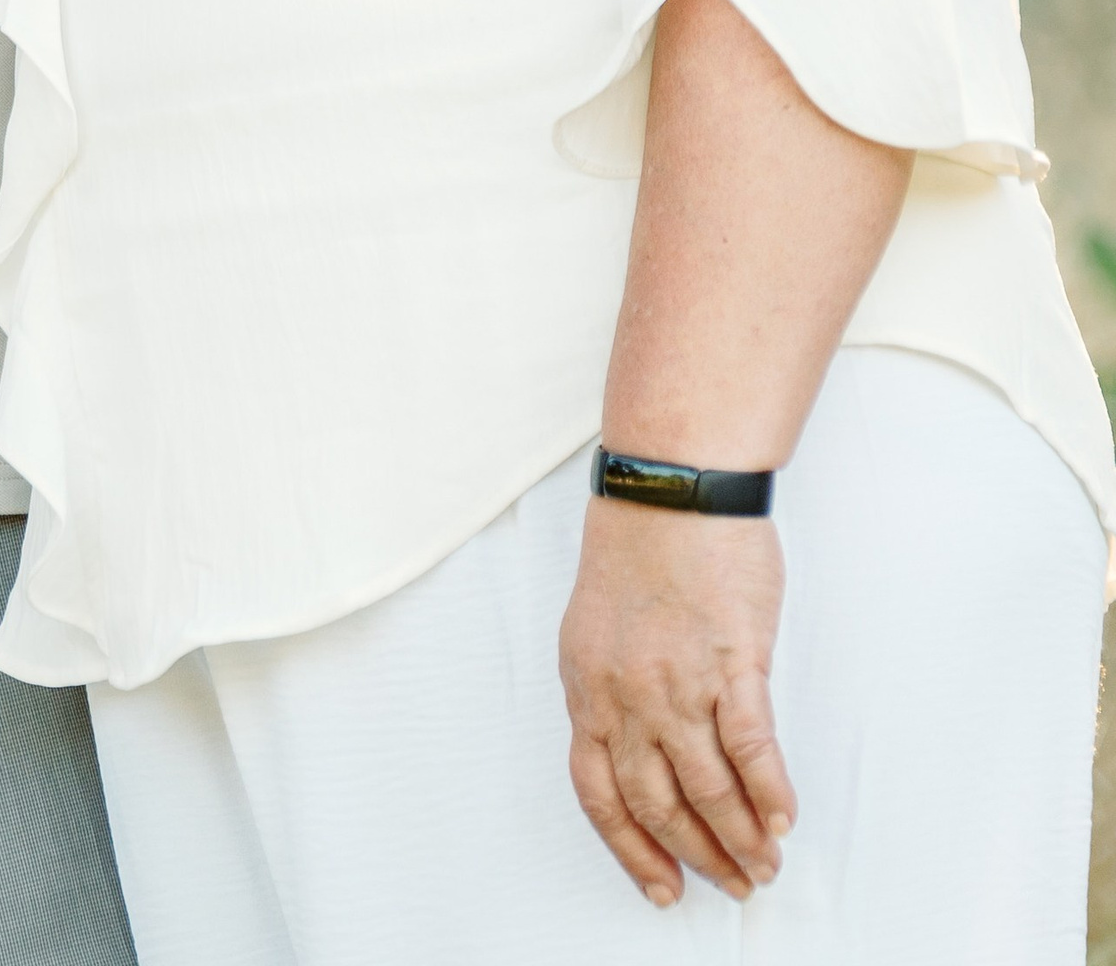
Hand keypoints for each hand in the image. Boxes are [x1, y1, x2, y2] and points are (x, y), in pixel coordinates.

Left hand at [560, 497, 792, 906]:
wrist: (672, 484)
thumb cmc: (638, 546)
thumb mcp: (598, 626)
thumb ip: (615, 689)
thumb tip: (647, 750)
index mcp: (585, 686)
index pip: (599, 792)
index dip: (631, 848)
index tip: (662, 886)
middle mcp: (625, 694)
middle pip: (657, 802)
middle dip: (696, 854)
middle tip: (731, 883)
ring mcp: (678, 680)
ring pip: (708, 788)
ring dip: (741, 837)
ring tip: (764, 863)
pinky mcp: (732, 662)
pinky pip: (751, 747)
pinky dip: (770, 792)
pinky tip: (784, 818)